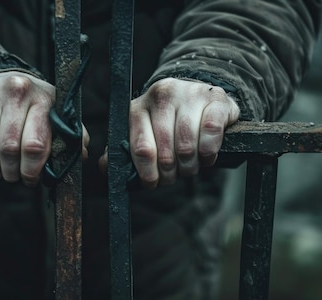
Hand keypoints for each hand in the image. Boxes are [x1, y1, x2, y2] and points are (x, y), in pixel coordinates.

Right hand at [0, 71, 88, 186]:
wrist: (3, 80)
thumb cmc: (34, 107)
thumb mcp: (56, 116)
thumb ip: (73, 136)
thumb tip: (84, 157)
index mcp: (43, 97)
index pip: (35, 145)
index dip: (31, 170)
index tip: (30, 179)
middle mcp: (16, 89)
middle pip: (10, 149)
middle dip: (11, 172)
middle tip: (12, 178)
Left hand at [100, 78, 239, 187]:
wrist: (198, 96)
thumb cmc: (166, 122)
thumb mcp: (142, 132)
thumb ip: (122, 151)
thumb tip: (106, 169)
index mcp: (139, 107)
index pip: (142, 148)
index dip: (148, 173)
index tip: (152, 183)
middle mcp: (162, 95)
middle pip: (166, 150)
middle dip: (169, 173)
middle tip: (172, 178)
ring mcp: (189, 94)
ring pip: (187, 144)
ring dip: (189, 166)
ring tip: (188, 169)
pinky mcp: (215, 98)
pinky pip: (210, 131)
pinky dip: (208, 152)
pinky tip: (206, 157)